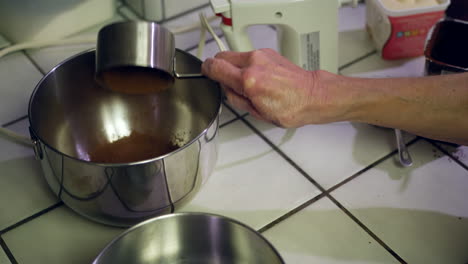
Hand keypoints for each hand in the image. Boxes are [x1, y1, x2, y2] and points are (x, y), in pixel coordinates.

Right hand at [202, 48, 344, 126]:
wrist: (313, 96)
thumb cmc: (291, 108)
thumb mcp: (257, 113)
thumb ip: (236, 99)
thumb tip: (226, 90)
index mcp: (248, 80)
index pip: (214, 66)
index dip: (206, 71)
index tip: (206, 74)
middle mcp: (254, 63)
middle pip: (222, 57)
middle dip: (220, 69)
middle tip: (228, 84)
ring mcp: (262, 55)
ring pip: (235, 56)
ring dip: (235, 68)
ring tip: (248, 84)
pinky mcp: (269, 52)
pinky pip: (249, 57)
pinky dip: (247, 66)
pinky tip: (258, 79)